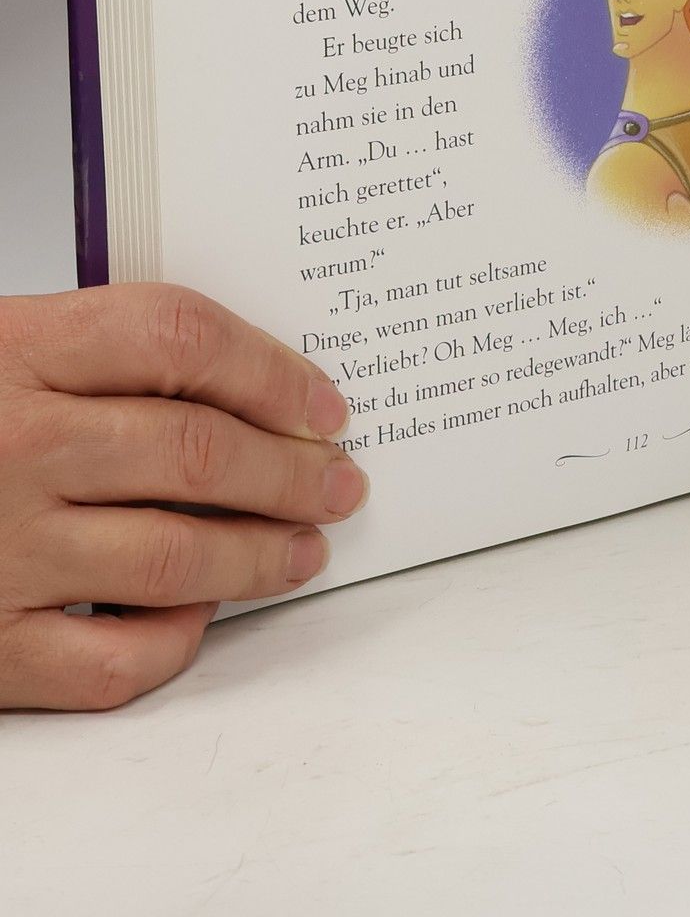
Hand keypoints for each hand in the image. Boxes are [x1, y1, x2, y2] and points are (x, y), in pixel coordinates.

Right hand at [0, 284, 366, 710]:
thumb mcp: (1, 344)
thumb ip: (105, 355)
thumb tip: (252, 389)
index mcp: (18, 352)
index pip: (183, 341)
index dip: (275, 373)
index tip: (326, 406)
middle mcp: (11, 446)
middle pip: (201, 452)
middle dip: (295, 473)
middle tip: (341, 483)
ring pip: (177, 558)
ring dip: (263, 556)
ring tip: (303, 549)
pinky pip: (110, 664)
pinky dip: (171, 643)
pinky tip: (195, 616)